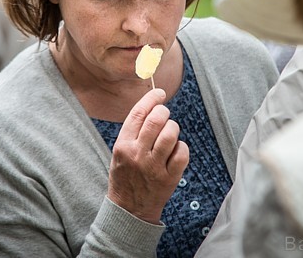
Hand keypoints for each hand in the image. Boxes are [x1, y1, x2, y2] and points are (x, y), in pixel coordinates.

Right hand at [106, 88, 188, 223]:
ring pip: (171, 134)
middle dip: (164, 112)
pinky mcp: (169, 178)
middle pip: (156, 120)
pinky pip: (182, 152)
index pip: (138, 113)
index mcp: (123, 145)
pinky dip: (181, 147)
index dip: (151, 99)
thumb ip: (133, 131)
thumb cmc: (126, 176)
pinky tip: (175, 151)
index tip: (159, 93)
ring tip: (170, 133)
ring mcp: (154, 167)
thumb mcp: (120, 152)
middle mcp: (138, 154)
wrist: (129, 210)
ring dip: (173, 128)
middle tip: (165, 114)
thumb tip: (152, 105)